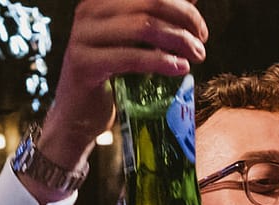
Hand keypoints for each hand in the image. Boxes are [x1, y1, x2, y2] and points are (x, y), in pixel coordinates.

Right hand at [34, 0, 208, 189]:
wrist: (77, 120)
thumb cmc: (109, 81)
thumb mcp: (135, 46)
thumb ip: (156, 23)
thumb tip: (191, 0)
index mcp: (100, 2)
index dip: (181, 6)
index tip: (200, 28)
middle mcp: (88, 11)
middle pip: (149, 3)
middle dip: (183, 21)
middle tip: (201, 44)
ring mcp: (83, 35)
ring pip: (143, 26)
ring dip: (177, 41)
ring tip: (195, 57)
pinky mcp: (84, 63)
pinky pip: (132, 57)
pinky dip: (161, 61)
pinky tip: (180, 69)